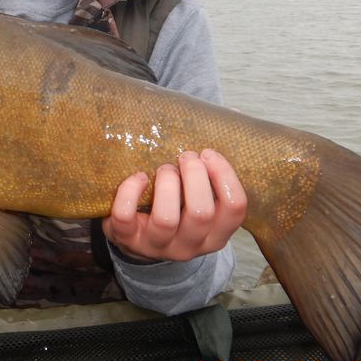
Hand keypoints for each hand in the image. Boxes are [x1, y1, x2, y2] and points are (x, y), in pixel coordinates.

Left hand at [102, 149, 246, 261]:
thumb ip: (216, 168)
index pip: (235, 208)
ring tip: (164, 169)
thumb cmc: (178, 208)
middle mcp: (190, 245)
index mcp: (215, 235)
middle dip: (194, 176)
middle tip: (186, 157)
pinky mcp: (127, 239)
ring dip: (166, 183)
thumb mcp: (201, 199)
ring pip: (166, 218)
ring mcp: (157, 245)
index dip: (225, 176)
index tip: (209, 154)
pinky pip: (125, 216)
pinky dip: (130, 191)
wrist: (140, 239)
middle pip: (201, 213)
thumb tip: (235, 115)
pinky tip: (138, 177)